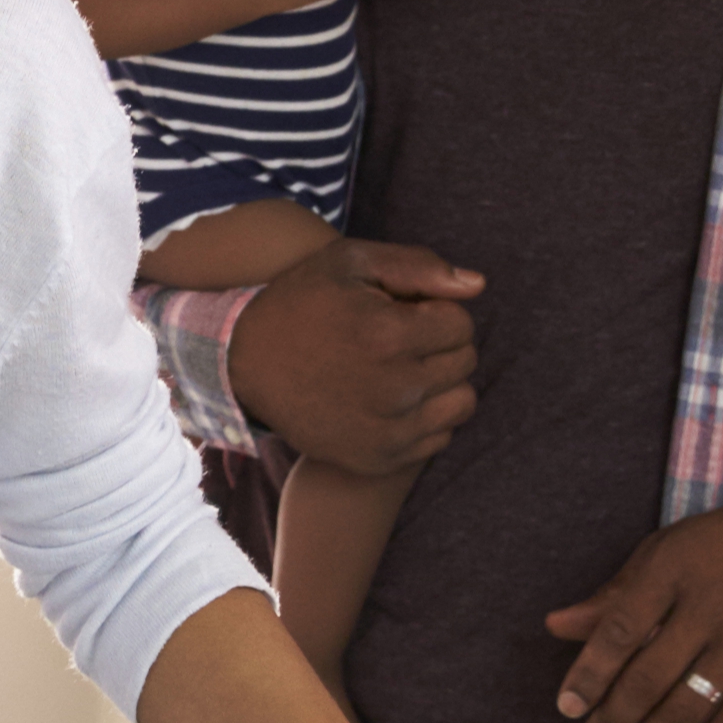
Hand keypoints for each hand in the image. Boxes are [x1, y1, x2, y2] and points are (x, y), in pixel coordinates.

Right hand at [230, 238, 483, 475]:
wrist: (244, 365)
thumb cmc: (301, 304)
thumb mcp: (350, 263)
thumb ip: (419, 267)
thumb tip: (478, 286)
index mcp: (388, 334)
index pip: (462, 324)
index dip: (437, 312)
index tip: (405, 312)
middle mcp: (393, 388)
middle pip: (465, 362)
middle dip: (441, 344)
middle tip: (401, 339)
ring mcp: (386, 430)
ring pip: (462, 403)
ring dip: (443, 383)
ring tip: (405, 369)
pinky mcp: (378, 459)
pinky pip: (439, 438)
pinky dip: (426, 417)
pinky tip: (393, 399)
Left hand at [541, 487, 722, 722]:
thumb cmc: (720, 548)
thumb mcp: (663, 554)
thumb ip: (612, 596)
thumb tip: (554, 627)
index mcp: (673, 571)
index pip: (619, 632)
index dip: (588, 675)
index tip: (567, 707)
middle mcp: (711, 607)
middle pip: (650, 678)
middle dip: (614, 718)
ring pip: (690, 705)